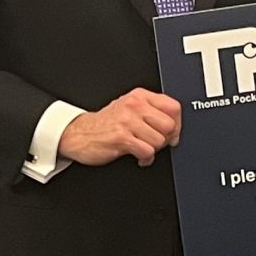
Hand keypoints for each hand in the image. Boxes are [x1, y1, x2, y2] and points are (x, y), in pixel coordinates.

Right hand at [57, 88, 180, 166]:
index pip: (173, 107)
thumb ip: (151, 111)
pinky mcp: (121, 137)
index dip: (177, 124)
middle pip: (169, 125)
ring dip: (153, 150)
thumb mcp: (129, 109)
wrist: (78, 133)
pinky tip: (137, 156)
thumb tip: (175, 127)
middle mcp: (134, 106)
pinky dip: (145, 159)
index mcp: (139, 96)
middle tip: (154, 142)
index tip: (171, 133)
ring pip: (159, 140)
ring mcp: (127, 121)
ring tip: (142, 148)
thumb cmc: (106, 124)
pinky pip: (147, 151)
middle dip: (165, 139)